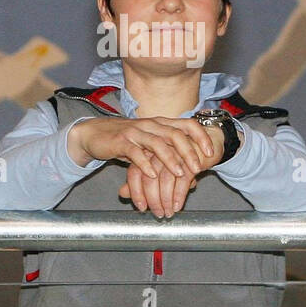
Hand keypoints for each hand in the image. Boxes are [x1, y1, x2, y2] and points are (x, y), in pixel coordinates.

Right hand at [68, 117, 214, 179]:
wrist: (95, 135)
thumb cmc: (127, 143)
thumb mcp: (151, 150)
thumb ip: (171, 162)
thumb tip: (193, 182)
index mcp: (161, 124)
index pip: (187, 124)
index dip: (201, 136)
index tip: (211, 152)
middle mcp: (151, 125)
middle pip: (175, 134)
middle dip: (189, 151)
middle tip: (198, 168)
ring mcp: (136, 132)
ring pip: (157, 143)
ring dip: (170, 159)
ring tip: (180, 174)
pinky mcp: (121, 141)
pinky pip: (135, 152)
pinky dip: (145, 163)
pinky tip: (152, 175)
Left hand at [119, 154, 199, 217]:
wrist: (207, 140)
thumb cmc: (180, 156)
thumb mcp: (159, 168)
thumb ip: (138, 179)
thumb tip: (122, 192)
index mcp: (147, 150)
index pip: (134, 173)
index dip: (136, 193)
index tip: (141, 208)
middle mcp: (158, 150)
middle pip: (148, 178)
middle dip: (153, 200)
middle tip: (158, 214)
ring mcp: (174, 153)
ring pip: (164, 180)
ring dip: (166, 201)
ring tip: (168, 213)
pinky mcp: (190, 158)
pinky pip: (182, 180)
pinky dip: (179, 196)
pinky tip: (177, 206)